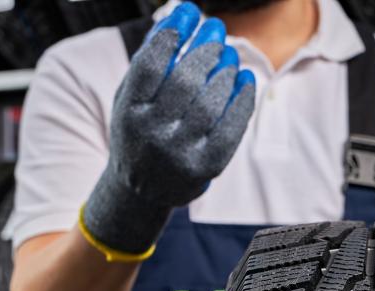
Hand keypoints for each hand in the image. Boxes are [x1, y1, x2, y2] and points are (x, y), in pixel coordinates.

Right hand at [82, 2, 255, 258]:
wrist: (141, 190)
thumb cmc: (138, 131)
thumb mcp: (130, 99)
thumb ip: (149, 62)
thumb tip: (176, 19)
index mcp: (128, 113)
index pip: (149, 67)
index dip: (171, 36)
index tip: (188, 14)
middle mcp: (153, 134)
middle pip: (184, 83)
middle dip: (204, 49)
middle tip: (217, 29)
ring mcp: (180, 153)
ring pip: (209, 104)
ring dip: (225, 72)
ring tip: (230, 53)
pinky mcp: (207, 167)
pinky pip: (231, 128)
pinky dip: (242, 100)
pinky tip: (246, 80)